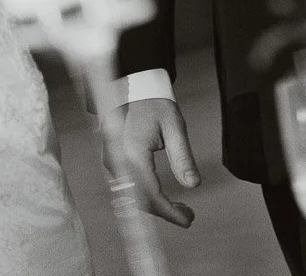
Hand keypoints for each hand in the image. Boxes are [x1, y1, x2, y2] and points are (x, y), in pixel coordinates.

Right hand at [102, 98, 200, 227]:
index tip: (188, 219)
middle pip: (140, 201)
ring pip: (133, 197)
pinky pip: (128, 188)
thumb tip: (194, 185)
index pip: (151, 194)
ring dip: (155, 206)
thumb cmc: (154, 103)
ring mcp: (112, 162)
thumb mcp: (174, 126)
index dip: (170, 212)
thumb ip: (183, 157)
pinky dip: (146, 196)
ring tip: (181, 208)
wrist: (133, 86)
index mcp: (132, 153)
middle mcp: (118, 162)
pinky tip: (163, 196)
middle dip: (165, 212)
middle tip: (189, 215)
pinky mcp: (112, 161)